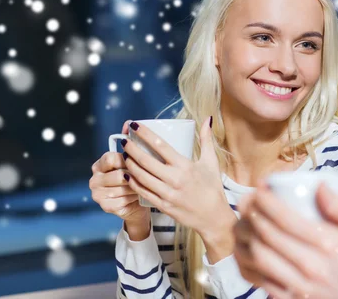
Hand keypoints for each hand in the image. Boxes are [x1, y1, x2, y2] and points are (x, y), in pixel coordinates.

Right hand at [89, 120, 149, 224]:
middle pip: (118, 175)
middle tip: (146, 175)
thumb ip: (129, 142)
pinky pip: (123, 200)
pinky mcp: (105, 206)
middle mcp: (94, 179)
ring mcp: (98, 194)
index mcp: (99, 165)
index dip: (127, 160)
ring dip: (137, 186)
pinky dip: (134, 197)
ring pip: (123, 188)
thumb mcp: (132, 160)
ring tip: (145, 185)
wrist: (136, 203)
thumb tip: (129, 123)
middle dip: (134, 175)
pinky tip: (139, 195)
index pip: (111, 158)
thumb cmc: (135, 177)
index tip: (138, 161)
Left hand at [122, 117, 235, 240]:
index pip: (160, 145)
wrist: (214, 217)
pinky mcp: (163, 206)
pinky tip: (128, 175)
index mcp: (185, 166)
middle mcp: (174, 179)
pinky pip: (143, 192)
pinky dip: (133, 182)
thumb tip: (207, 120)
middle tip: (124, 141)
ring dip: (130, 164)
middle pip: (145, 160)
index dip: (144, 134)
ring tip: (124, 155)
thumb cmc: (212, 188)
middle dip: (131, 148)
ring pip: (141, 176)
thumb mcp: (211, 162)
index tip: (135, 126)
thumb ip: (207, 139)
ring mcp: (167, 194)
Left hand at [233, 182, 337, 298]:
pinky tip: (253, 250)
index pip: (285, 217)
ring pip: (260, 257)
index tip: (259, 187)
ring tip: (246, 222)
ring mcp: (301, 286)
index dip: (265, 199)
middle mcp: (311, 265)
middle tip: (246, 200)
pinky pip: (264, 280)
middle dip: (251, 212)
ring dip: (248, 236)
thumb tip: (320, 186)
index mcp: (328, 244)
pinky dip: (253, 263)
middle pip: (267, 234)